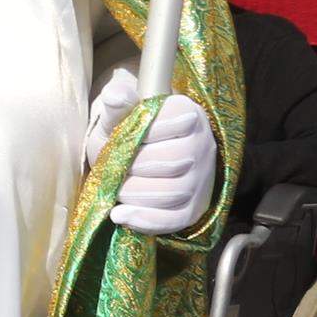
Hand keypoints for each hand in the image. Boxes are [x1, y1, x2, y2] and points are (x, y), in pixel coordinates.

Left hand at [88, 68, 218, 234]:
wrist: (133, 155)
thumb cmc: (125, 130)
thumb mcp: (118, 113)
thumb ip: (118, 103)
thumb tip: (116, 96)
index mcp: (187, 114)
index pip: (178, 122)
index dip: (147, 133)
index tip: (124, 138)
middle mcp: (202, 144)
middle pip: (178, 160)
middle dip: (137, 169)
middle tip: (113, 171)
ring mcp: (201, 177)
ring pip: (176, 191)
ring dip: (138, 195)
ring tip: (116, 191)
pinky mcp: (194, 205)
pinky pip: (177, 218)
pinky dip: (148, 220)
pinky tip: (121, 215)